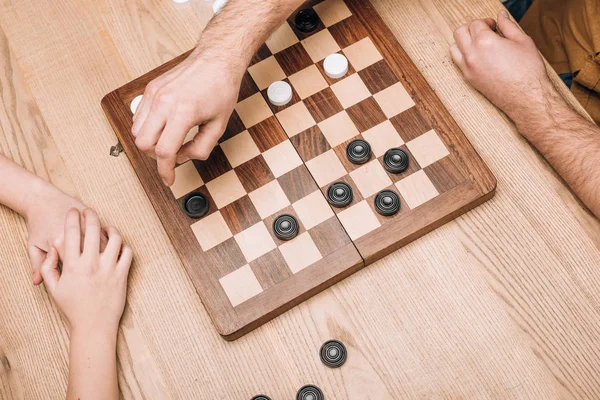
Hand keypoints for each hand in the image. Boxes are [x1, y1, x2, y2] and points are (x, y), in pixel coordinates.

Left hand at [25, 182, 106, 285]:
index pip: (73, 267)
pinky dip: (106, 244)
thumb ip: (38, 265)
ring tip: (102, 266)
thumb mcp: (33, 246)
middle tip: (95, 275)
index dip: (78, 276)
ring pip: (101, 247)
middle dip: (94, 268)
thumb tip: (37, 283)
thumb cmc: (37, 224)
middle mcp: (74, 236)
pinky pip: (103, 236)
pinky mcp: (91, 221)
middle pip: (90, 258)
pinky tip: (106, 252)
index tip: (80, 282)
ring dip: (104, 257)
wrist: (43, 199)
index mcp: (59, 245)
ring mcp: (84, 227)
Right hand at [39, 209, 131, 334]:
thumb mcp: (53, 288)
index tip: (73, 211)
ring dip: (111, 230)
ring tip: (107, 228)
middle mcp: (92, 264)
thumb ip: (47, 268)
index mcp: (73, 266)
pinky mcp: (122, 275)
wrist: (94, 325)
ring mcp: (109, 269)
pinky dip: (124, 245)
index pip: (72, 234)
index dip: (72, 218)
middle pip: (93, 230)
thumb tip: (53, 250)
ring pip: (115, 239)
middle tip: (89, 211)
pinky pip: (128, 253)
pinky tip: (119, 245)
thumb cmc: (73, 307)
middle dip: (91, 215)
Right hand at [132, 49, 242, 185]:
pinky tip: (164, 127)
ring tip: (170, 140)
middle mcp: (164, 102)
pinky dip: (147, 128)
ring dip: (150, 142)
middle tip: (172, 157)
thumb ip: (201, 148)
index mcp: (183, 113)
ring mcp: (154, 93)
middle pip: (143, 143)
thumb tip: (183, 158)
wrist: (216, 60)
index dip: (166, 171)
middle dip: (155, 157)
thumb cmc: (221, 89)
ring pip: (136, 131)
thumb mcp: (219, 125)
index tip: (169, 179)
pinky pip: (138, 116)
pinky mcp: (150, 88)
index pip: (164, 152)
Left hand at [449, 11, 551, 122]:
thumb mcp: (522, 41)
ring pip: (454, 48)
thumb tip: (501, 16)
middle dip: (471, 28)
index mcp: (484, 42)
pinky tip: (479, 56)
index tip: (493, 26)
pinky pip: (458, 63)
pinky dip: (464, 56)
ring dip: (463, 41)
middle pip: (459, 32)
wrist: (526, 97)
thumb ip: (508, 26)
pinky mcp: (469, 79)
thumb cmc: (528, 71)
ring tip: (479, 43)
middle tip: (484, 31)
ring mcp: (467, 69)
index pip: (475, 24)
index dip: (486, 22)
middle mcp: (472, 55)